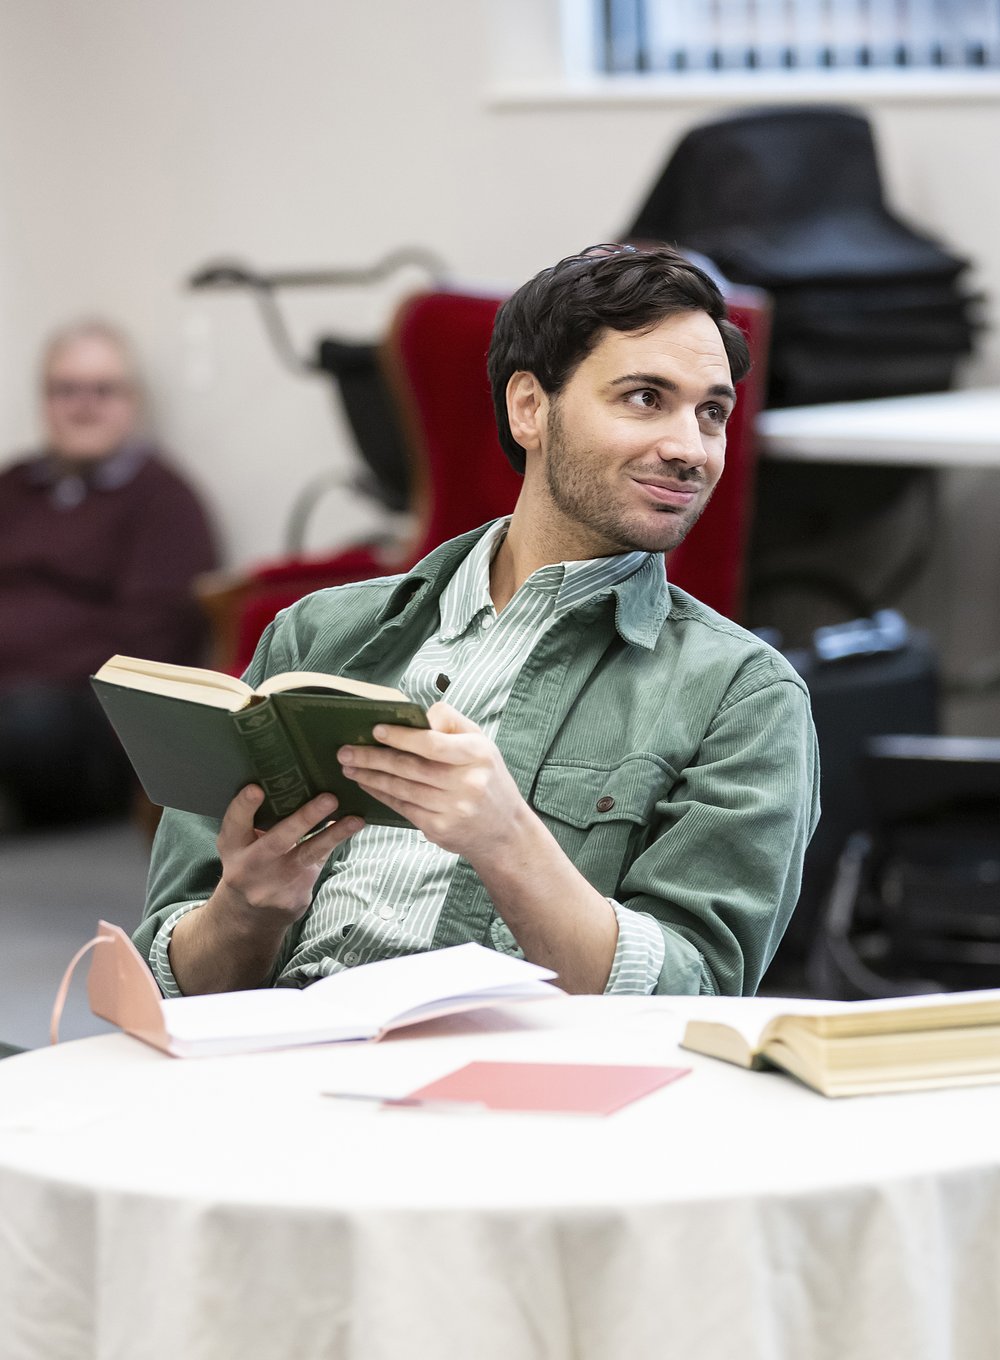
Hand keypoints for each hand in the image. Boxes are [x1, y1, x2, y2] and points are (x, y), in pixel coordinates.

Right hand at [214, 785, 362, 925]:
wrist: (249, 916)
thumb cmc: (249, 863)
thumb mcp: (241, 844)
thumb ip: (257, 821)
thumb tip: (295, 781)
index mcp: (232, 846)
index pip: (234, 822)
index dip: (244, 806)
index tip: (256, 789)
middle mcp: (250, 865)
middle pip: (278, 840)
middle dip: (304, 818)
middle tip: (329, 798)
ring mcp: (274, 883)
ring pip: (307, 854)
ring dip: (333, 835)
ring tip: (355, 820)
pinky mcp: (295, 895)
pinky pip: (319, 862)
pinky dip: (335, 844)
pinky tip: (353, 828)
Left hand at [337, 702, 528, 862]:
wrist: (506, 832)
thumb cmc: (488, 780)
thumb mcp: (482, 744)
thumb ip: (452, 723)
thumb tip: (417, 717)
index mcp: (477, 754)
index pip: (433, 743)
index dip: (401, 736)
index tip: (375, 730)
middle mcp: (467, 782)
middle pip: (411, 767)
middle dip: (373, 757)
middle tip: (346, 750)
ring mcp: (452, 809)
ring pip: (402, 788)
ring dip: (371, 776)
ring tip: (349, 767)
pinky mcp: (439, 829)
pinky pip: (403, 807)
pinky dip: (381, 794)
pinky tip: (367, 784)